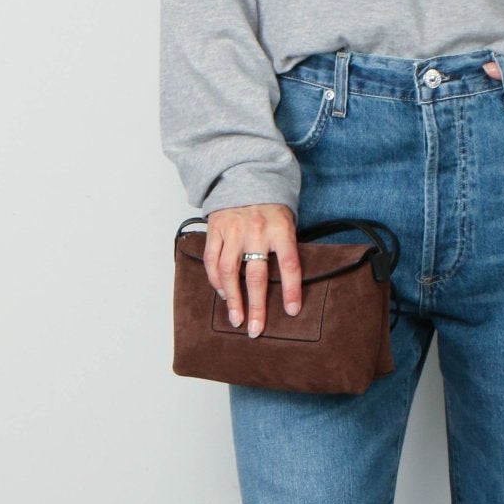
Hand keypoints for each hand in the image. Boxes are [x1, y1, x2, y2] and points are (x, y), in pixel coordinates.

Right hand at [204, 204, 301, 335]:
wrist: (246, 175)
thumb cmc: (270, 205)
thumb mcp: (287, 221)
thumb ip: (285, 248)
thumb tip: (287, 284)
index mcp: (280, 229)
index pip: (289, 264)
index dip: (291, 290)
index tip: (291, 311)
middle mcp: (257, 231)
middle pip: (256, 275)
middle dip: (257, 306)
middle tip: (256, 329)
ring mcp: (234, 230)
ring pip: (230, 271)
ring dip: (232, 299)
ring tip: (236, 318)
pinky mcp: (216, 229)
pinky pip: (212, 260)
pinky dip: (216, 280)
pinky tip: (222, 294)